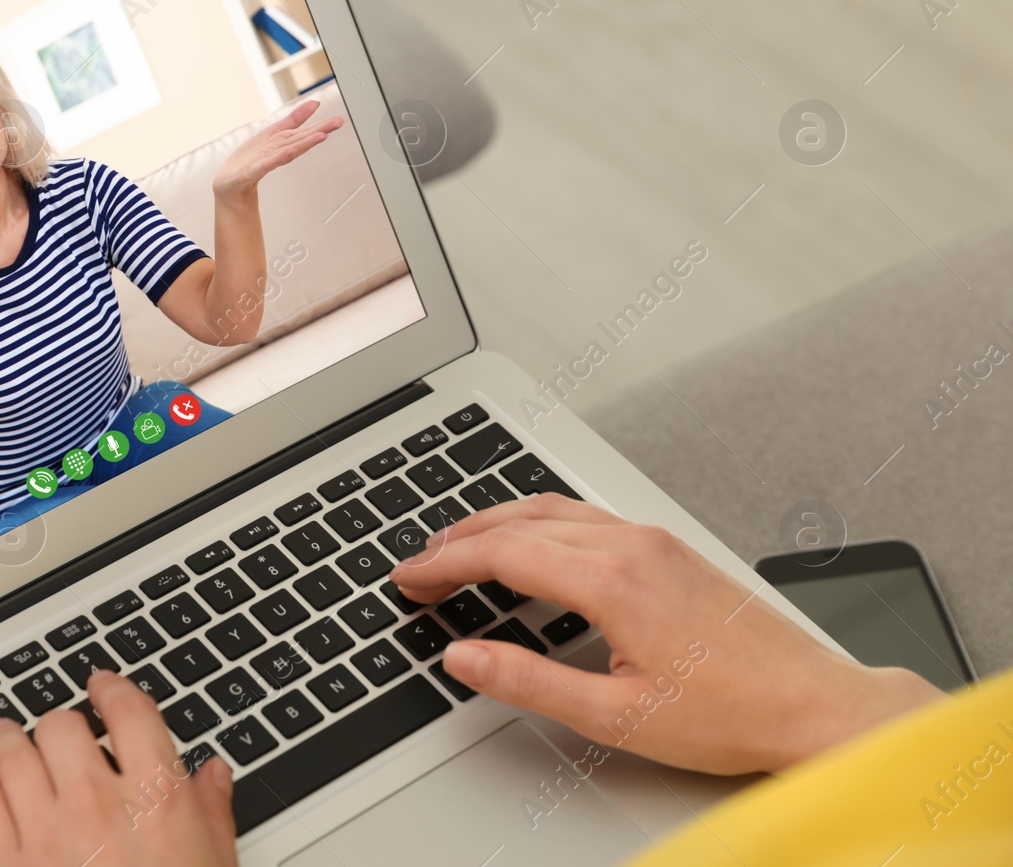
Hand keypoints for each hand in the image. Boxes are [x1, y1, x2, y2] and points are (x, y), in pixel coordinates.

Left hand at [0, 670, 236, 866]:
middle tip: (64, 727)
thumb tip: (215, 773)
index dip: (111, 686)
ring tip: (9, 730)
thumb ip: (213, 811)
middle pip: (65, 726)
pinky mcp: (3, 864)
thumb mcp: (215, 862)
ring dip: (11, 734)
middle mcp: (97, 804)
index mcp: (157, 797)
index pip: (129, 712)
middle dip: (64, 721)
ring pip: (15, 751)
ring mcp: (45, 832)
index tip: (103, 683)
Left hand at [212, 99, 341, 199]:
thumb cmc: (251, 159)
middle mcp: (278, 153)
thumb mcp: (274, 133)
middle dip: (319, 131)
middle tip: (337, 124)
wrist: (230, 182)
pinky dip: (278, 158)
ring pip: (288, 150)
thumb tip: (314, 104)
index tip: (338, 120)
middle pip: (301, 140)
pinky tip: (289, 152)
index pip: (305, 133)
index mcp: (284, 143)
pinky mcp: (252, 171)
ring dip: (305, 143)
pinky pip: (267, 163)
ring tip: (321, 136)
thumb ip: (294, 119)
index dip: (322, 126)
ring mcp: (266, 162)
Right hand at [390, 495, 944, 774]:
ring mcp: (653, 540)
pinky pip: (585, 516)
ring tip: (458, 547)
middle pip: (521, 518)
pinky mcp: (669, 548)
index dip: (445, 565)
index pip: (503, 553)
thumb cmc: (733, 714)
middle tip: (418, 564)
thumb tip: (463, 656)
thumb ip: (528, 681)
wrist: (815, 707)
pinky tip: (528, 544)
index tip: (408, 579)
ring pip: (554, 509)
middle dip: (459, 538)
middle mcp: (632, 545)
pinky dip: (537, 522)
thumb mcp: (615, 715)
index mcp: (613, 581)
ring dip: (497, 522)